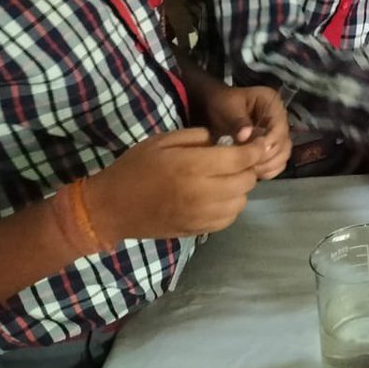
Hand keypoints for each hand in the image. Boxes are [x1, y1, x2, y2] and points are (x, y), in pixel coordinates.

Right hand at [87, 128, 265, 240]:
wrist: (110, 208)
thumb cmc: (136, 167)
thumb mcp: (164, 140)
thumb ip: (199, 136)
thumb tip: (227, 141)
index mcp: (192, 166)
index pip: (241, 159)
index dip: (256, 149)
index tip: (258, 142)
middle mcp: (201, 193)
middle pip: (246, 181)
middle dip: (248, 167)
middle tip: (238, 159)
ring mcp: (200, 215)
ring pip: (241, 202)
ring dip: (240, 188)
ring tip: (227, 178)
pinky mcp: (197, 231)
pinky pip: (228, 219)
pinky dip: (230, 206)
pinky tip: (218, 197)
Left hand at [197, 84, 290, 180]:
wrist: (217, 106)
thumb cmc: (222, 103)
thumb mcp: (227, 107)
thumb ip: (238, 121)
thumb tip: (245, 137)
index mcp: (272, 103)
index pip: (279, 126)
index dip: (269, 142)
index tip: (252, 152)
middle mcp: (280, 118)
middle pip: (284, 143)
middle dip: (268, 157)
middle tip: (249, 165)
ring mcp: (277, 133)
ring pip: (283, 154)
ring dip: (269, 165)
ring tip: (250, 170)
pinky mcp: (272, 145)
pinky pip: (278, 162)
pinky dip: (269, 170)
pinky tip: (254, 172)